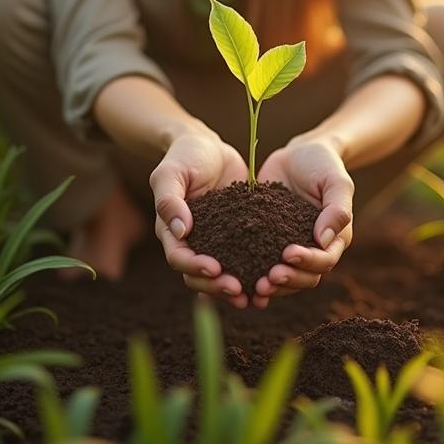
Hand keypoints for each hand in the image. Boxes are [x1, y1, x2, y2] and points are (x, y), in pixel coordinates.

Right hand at [150, 130, 250, 307]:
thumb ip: (169, 200)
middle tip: (238, 289)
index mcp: (171, 231)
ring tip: (256, 296)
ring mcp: (215, 242)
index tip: (215, 268)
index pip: (179, 257)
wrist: (208, 146)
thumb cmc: (185, 155)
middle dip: (217, 286)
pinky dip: (255, 272)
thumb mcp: (172, 172)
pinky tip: (273, 281)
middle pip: (199, 276)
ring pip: (222, 275)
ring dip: (236, 288)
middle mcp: (192, 242)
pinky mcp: (237, 236)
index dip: (194, 267)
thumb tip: (179, 231)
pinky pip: (244, 259)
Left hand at [252, 135, 353, 309]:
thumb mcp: (336, 181)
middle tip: (267, 279)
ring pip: (282, 278)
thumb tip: (323, 240)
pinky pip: (258, 262)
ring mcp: (287, 247)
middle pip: (304, 277)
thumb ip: (337, 209)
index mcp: (332, 239)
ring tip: (253, 287)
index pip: (323, 260)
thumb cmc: (323, 164)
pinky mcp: (265, 241)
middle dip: (287, 280)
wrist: (299, 153)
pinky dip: (248, 275)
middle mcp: (311, 249)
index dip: (307, 262)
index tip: (288, 254)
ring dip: (270, 286)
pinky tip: (231, 280)